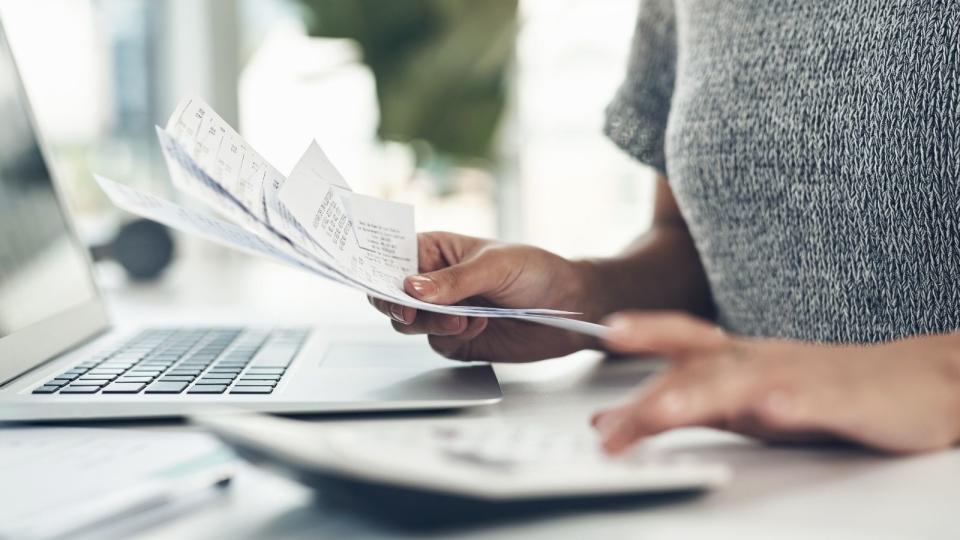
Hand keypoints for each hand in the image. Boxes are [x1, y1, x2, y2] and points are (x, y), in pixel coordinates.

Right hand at [368, 232, 601, 361]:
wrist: (572, 309)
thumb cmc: (538, 271)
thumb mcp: (496, 265)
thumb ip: (453, 280)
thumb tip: (412, 288)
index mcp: (435, 251)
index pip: (391, 258)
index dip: (378, 270)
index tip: (385, 285)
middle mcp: (433, 282)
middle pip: (392, 296)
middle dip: (399, 305)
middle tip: (413, 313)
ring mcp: (443, 313)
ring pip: (408, 324)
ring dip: (430, 323)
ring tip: (464, 317)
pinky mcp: (456, 340)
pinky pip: (435, 344)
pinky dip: (451, 338)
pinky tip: (477, 325)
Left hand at [591, 311, 959, 454]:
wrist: (912, 383)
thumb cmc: (817, 388)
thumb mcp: (739, 400)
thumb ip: (679, 404)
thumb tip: (613, 418)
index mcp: (734, 357)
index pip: (678, 343)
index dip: (639, 337)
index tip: (601, 338)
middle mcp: (757, 359)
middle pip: (698, 360)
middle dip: (653, 366)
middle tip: (613, 380)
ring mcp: (797, 375)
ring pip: (744, 380)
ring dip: (702, 391)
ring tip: (667, 406)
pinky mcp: (840, 399)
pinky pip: (813, 400)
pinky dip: (792, 402)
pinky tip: (776, 408)